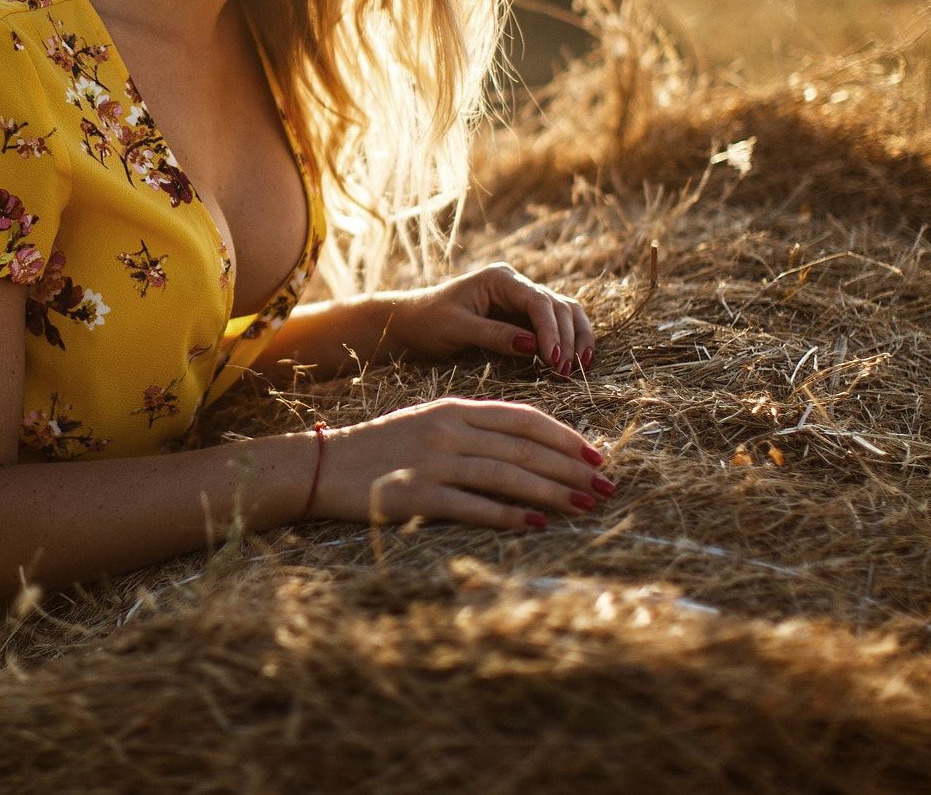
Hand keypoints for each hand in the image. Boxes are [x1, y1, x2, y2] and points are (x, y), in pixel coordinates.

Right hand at [308, 396, 615, 528]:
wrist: (323, 465)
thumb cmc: (382, 447)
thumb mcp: (429, 422)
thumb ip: (474, 428)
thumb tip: (528, 449)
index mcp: (454, 408)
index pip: (524, 418)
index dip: (565, 436)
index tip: (597, 454)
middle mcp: (448, 431)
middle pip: (524, 448)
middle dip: (572, 468)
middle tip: (607, 486)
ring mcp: (433, 463)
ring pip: (508, 475)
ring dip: (553, 491)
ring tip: (586, 505)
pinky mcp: (418, 496)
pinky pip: (474, 506)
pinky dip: (509, 514)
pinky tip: (537, 522)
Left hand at [385, 263, 597, 378]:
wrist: (411, 323)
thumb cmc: (428, 321)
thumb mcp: (458, 328)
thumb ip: (495, 335)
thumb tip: (534, 348)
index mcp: (499, 279)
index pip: (538, 301)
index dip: (552, 330)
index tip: (554, 359)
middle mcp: (515, 285)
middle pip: (558, 305)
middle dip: (567, 337)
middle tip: (566, 371)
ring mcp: (521, 300)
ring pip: (564, 313)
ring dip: (576, 338)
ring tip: (581, 366)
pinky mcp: (523, 318)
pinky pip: (555, 325)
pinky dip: (569, 340)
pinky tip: (577, 360)